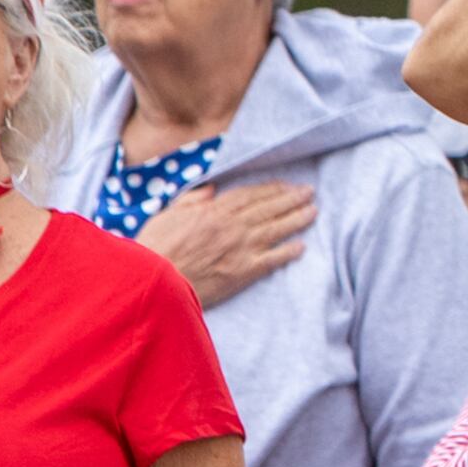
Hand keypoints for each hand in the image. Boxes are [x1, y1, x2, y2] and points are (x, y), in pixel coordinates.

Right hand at [136, 181, 313, 310]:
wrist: (154, 281)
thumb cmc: (154, 248)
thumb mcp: (167, 215)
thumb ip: (191, 200)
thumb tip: (211, 189)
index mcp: (213, 211)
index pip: (249, 195)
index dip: (270, 189)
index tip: (285, 185)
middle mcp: (231, 226)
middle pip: (268, 208)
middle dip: (290, 198)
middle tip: (309, 192)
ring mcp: (240, 248)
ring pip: (275, 229)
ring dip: (296, 219)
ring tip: (313, 211)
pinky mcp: (243, 272)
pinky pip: (272, 260)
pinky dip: (288, 252)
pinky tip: (301, 247)